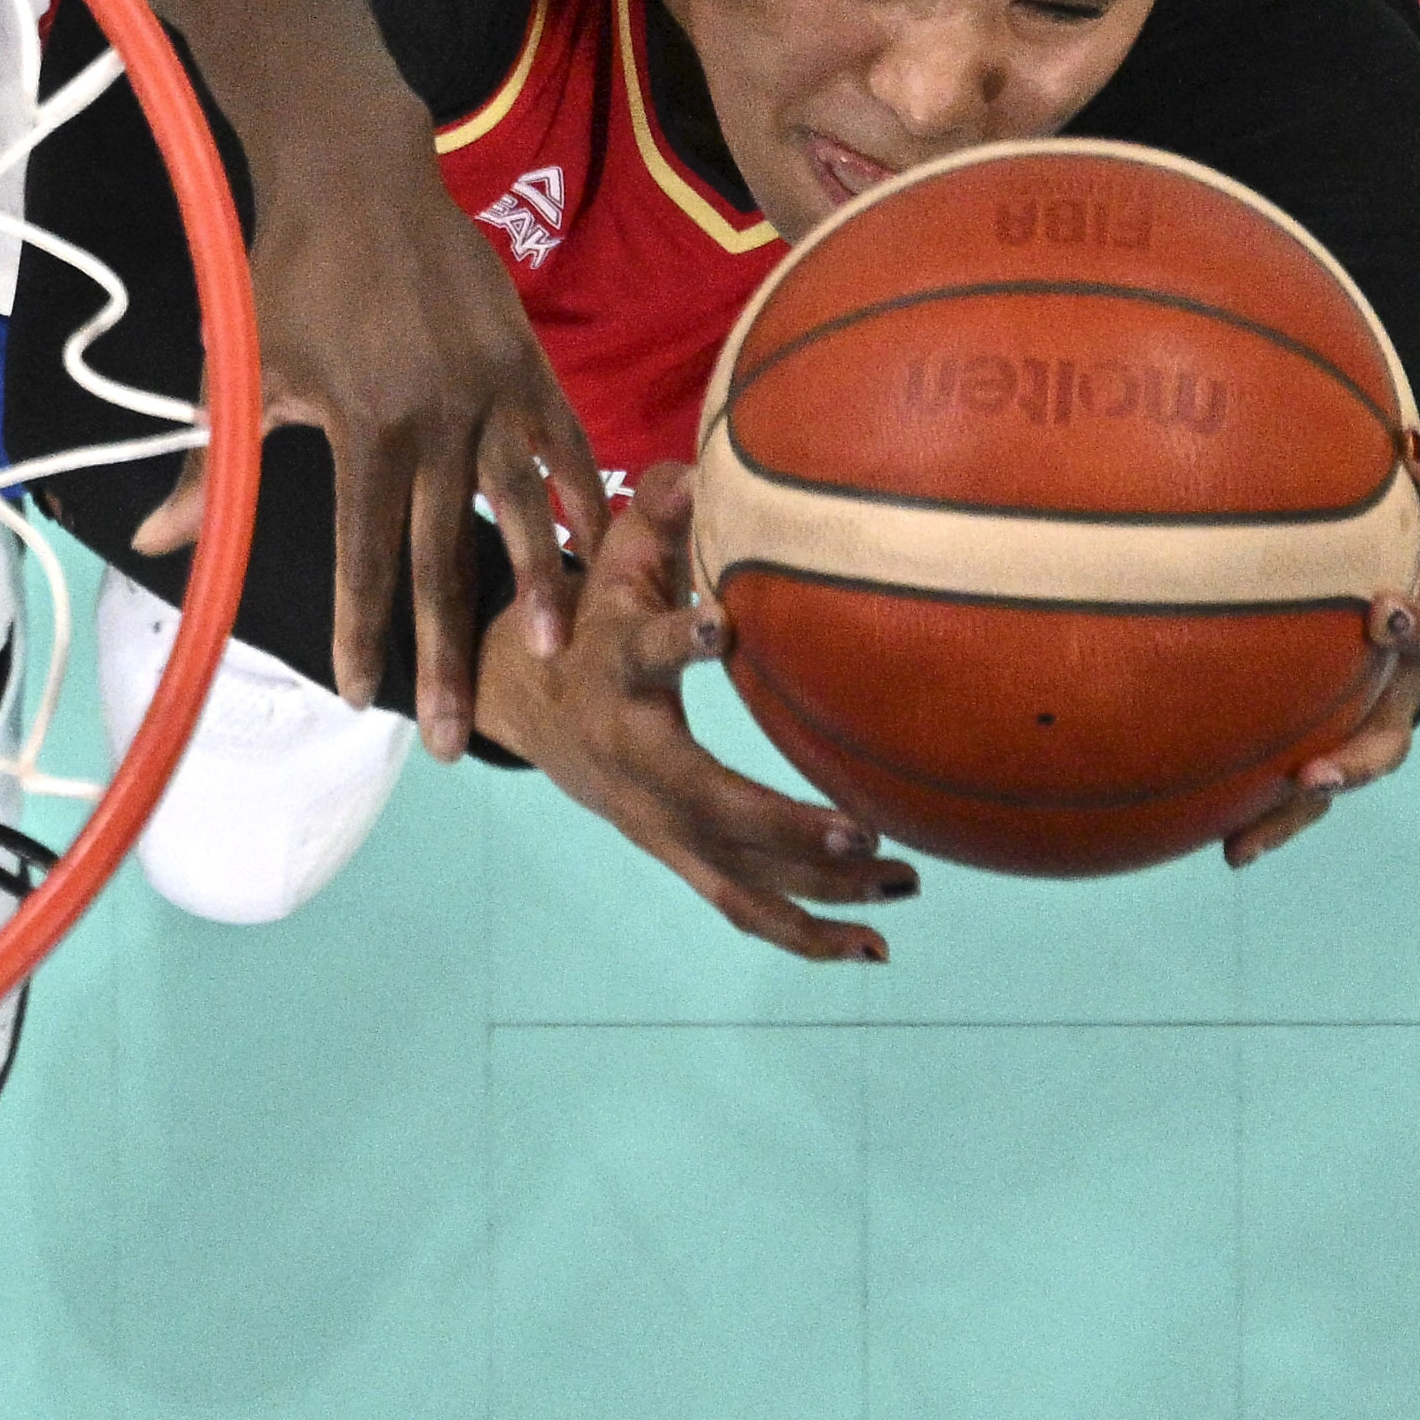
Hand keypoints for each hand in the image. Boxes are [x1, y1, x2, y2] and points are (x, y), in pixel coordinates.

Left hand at [145, 151, 604, 759]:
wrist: (355, 173)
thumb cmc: (285, 275)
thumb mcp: (245, 371)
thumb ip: (214, 467)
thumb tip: (155, 543)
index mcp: (364, 426)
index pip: (365, 554)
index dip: (362, 630)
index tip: (359, 695)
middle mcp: (437, 416)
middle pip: (445, 554)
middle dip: (450, 651)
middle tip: (460, 737)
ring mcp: (491, 386)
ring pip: (522, 503)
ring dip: (540, 581)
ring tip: (561, 649)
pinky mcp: (526, 356)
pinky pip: (564, 437)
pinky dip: (583, 489)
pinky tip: (602, 541)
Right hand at [478, 468, 920, 960]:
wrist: (517, 698)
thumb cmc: (586, 615)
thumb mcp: (607, 558)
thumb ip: (653, 514)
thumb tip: (696, 469)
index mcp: (615, 671)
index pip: (640, 654)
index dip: (675, 640)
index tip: (721, 626)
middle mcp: (632, 760)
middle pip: (705, 802)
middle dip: (785, 829)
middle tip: (866, 838)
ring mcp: (653, 820)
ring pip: (734, 876)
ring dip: (818, 896)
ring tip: (902, 892)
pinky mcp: (676, 853)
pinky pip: (742, 905)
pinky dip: (806, 933)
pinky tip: (871, 949)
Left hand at [1225, 420, 1419, 866]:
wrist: (1368, 575)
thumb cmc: (1332, 504)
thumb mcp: (1320, 455)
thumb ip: (1275, 401)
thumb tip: (1177, 325)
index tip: (1410, 445)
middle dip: (1416, 629)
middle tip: (1381, 616)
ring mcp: (1397, 691)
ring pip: (1395, 730)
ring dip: (1360, 753)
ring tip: (1315, 773)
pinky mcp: (1354, 737)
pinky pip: (1323, 785)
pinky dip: (1281, 818)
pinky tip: (1230, 851)